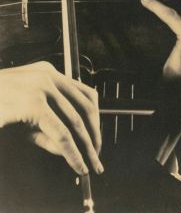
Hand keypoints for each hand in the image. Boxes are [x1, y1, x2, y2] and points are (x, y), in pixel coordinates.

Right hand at [0, 61, 102, 175]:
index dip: (94, 118)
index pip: (83, 93)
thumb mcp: (26, 120)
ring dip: (87, 145)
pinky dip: (73, 153)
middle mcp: (48, 75)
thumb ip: (49, 131)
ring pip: (76, 120)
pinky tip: (78, 165)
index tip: (96, 137)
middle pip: (85, 104)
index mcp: (48, 73)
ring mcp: (41, 87)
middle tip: (97, 155)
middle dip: (94, 133)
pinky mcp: (33, 103)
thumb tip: (72, 149)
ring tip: (91, 163)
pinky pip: (61, 134)